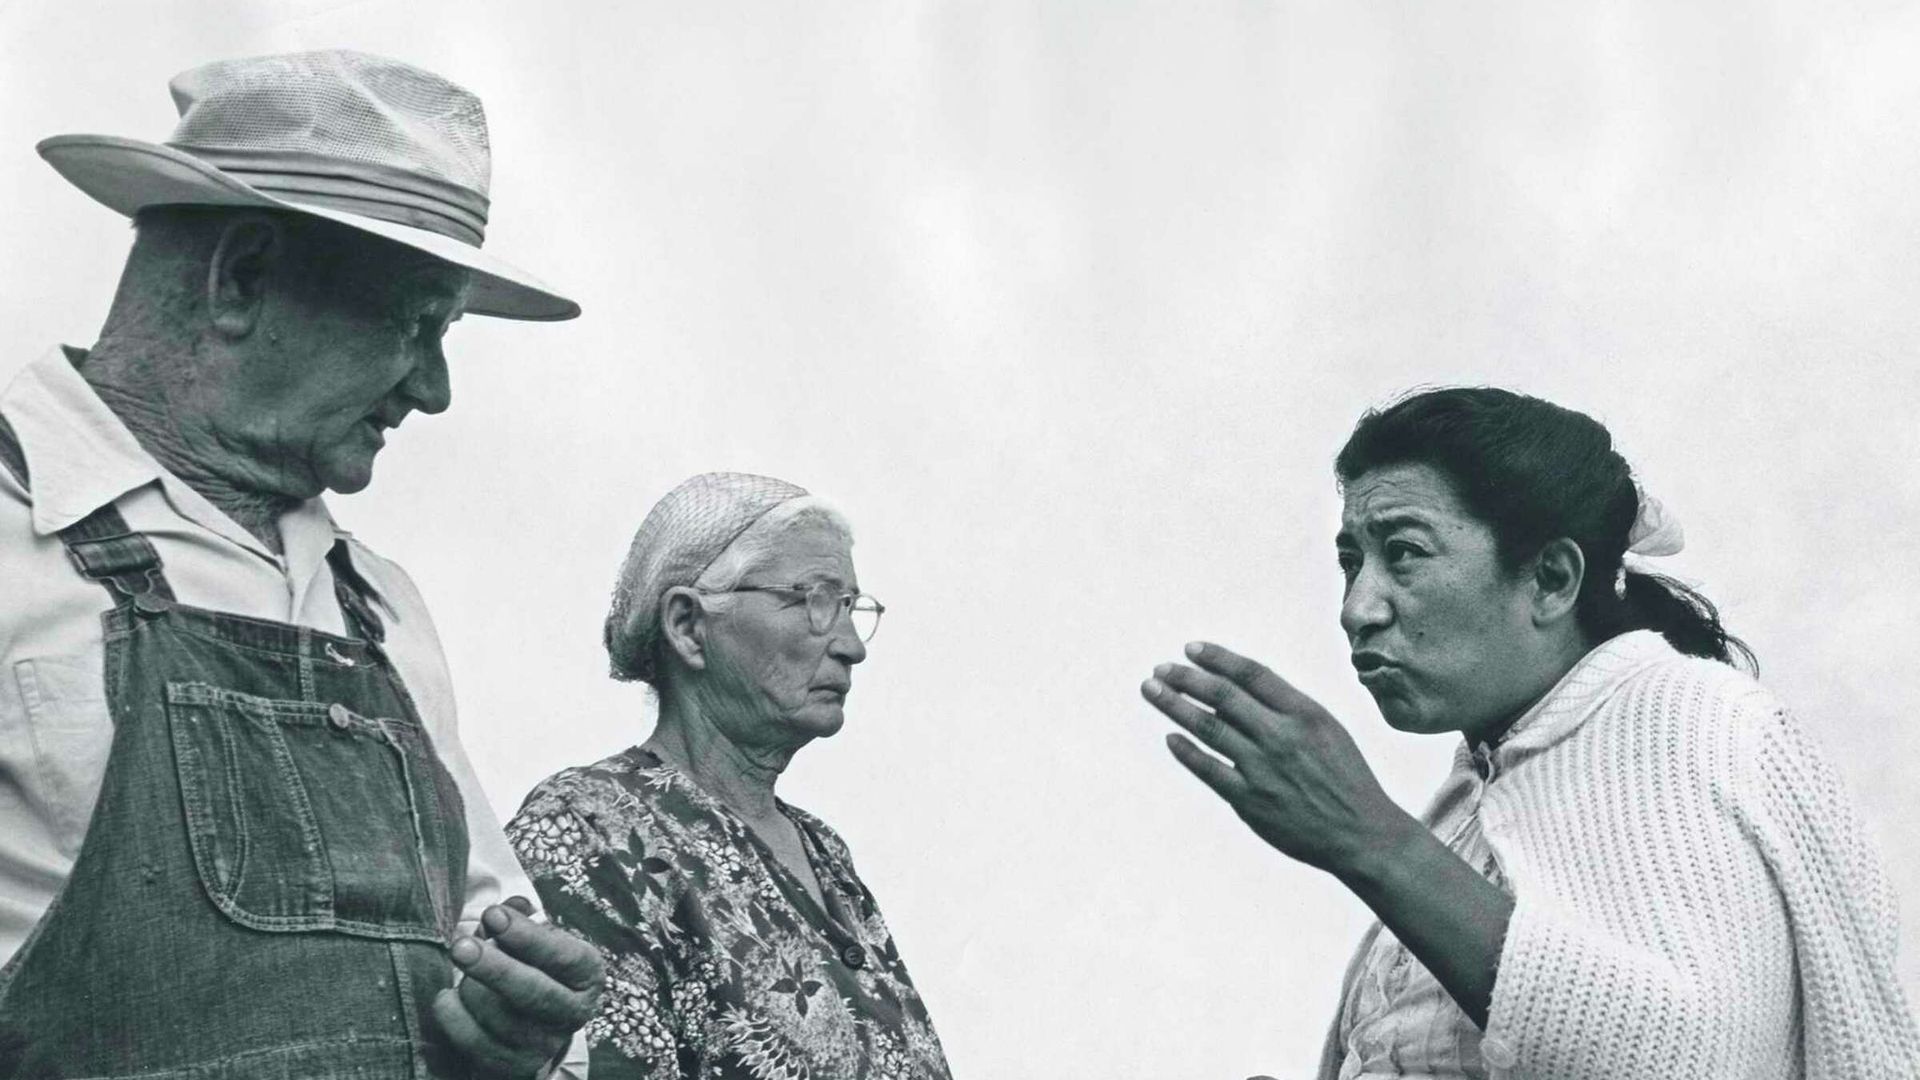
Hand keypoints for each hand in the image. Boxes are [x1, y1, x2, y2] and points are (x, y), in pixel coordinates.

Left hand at [434, 896, 603, 1077]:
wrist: (531, 1028)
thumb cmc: (533, 969)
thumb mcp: (537, 942)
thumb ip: (522, 919)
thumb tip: (513, 905)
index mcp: (586, 975)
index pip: (562, 956)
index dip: (526, 936)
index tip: (492, 915)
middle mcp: (572, 1014)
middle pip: (533, 993)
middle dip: (494, 968)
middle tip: (460, 946)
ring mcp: (542, 1045)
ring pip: (497, 1017)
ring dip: (469, 988)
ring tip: (464, 969)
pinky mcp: (513, 1067)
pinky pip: (472, 1041)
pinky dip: (452, 1015)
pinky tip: (447, 997)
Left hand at [1142, 641, 1416, 878]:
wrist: (1363, 834)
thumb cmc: (1345, 779)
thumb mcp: (1328, 730)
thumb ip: (1286, 708)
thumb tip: (1236, 690)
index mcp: (1305, 714)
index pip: (1252, 674)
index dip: (1218, 658)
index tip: (1191, 649)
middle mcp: (1282, 737)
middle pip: (1223, 697)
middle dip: (1186, 679)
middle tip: (1160, 670)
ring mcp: (1264, 769)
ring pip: (1210, 728)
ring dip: (1176, 706)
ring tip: (1152, 691)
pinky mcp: (1251, 801)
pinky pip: (1210, 770)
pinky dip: (1187, 752)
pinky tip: (1171, 738)